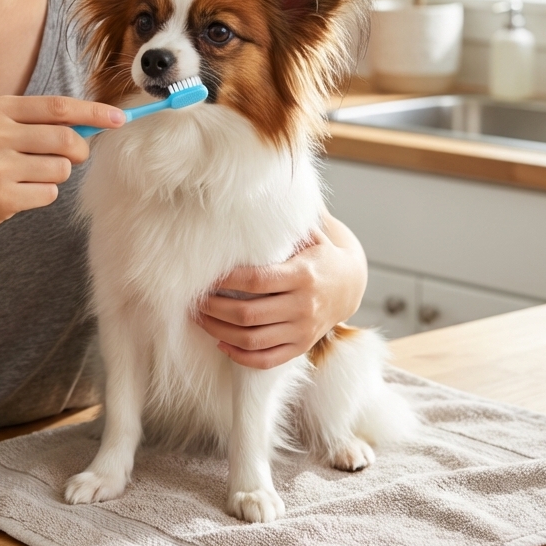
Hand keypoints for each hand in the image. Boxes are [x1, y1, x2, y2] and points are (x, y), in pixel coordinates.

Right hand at [0, 95, 124, 238]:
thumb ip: (39, 122)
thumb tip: (93, 123)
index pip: (58, 106)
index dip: (94, 112)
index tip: (120, 118)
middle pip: (66, 138)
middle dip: (79, 150)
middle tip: (73, 157)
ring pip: (60, 169)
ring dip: (56, 175)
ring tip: (30, 176)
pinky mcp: (1, 196)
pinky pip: (49, 195)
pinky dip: (42, 195)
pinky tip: (19, 193)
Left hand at [195, 215, 367, 369]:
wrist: (351, 284)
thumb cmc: (318, 251)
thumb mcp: (310, 231)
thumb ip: (284, 219)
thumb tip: (259, 186)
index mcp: (302, 274)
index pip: (255, 281)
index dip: (225, 281)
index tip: (205, 276)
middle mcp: (303, 305)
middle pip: (248, 313)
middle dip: (214, 308)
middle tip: (193, 299)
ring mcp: (302, 330)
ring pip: (253, 340)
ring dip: (219, 332)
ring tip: (200, 319)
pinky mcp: (301, 347)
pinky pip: (266, 360)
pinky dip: (240, 355)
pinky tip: (221, 342)